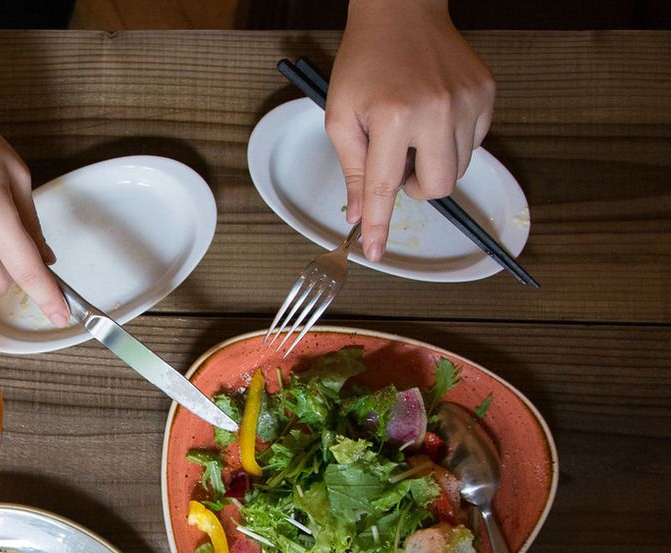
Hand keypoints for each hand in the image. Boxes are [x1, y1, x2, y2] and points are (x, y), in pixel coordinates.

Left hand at [325, 0, 494, 261]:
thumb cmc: (365, 62)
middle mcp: (437, 110)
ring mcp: (468, 101)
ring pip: (458, 167)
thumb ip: (353, 168)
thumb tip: (359, 212)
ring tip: (412, 132)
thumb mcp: (341, 116)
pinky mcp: (487, 93)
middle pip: (438, 187)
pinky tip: (433, 116)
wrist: (401, 13)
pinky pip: (474, 141)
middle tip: (396, 165)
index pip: (385, 187)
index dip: (379, 224)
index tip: (376, 252)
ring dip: (433, 163)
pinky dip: (452, 141)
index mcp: (394, 117)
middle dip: (415, 189)